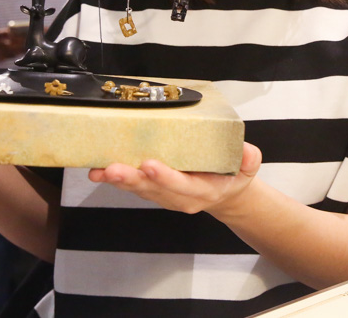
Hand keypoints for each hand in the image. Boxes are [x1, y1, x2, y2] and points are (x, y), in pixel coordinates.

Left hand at [88, 142, 261, 214]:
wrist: (225, 195)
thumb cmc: (233, 177)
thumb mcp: (248, 168)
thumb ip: (249, 159)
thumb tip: (247, 150)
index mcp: (202, 191)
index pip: (182, 186)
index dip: (165, 177)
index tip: (150, 165)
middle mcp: (179, 197)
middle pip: (152, 190)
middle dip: (131, 179)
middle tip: (112, 169)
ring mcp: (164, 196)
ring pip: (138, 189)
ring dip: (117, 180)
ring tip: (98, 171)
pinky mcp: (154, 190)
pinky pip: (133, 186)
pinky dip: (115, 179)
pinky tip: (98, 170)